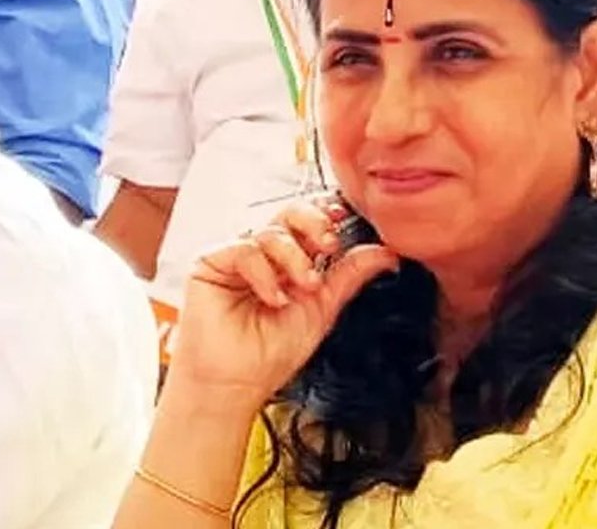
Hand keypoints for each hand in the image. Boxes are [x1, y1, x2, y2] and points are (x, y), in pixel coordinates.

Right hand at [168, 197, 399, 400]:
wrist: (237, 384)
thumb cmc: (270, 353)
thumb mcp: (323, 308)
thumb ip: (350, 275)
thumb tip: (385, 253)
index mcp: (289, 261)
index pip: (309, 223)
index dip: (327, 216)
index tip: (345, 221)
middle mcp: (263, 255)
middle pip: (290, 213)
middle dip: (315, 223)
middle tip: (329, 244)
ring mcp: (237, 257)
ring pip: (271, 231)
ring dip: (294, 257)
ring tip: (303, 287)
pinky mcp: (210, 263)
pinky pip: (244, 248)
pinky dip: (264, 272)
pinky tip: (273, 297)